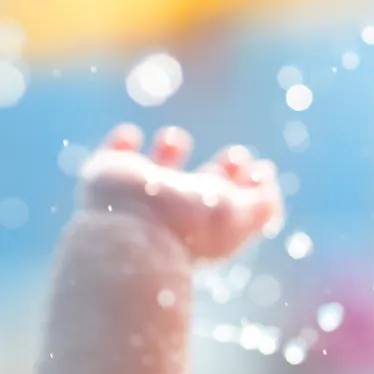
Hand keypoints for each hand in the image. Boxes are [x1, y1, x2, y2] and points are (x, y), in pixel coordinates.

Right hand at [78, 124, 284, 261]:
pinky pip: (112, 155)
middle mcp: (173, 208)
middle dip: (220, 171)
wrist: (129, 236)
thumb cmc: (188, 227)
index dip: (246, 184)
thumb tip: (267, 174)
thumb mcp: (239, 217)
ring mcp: (139, 194)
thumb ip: (263, 202)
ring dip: (168, 149)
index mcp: (204, 220)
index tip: (259, 167)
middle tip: (236, 155)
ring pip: (155, 170)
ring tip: (176, 139)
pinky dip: (120, 143)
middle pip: (200, 189)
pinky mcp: (107, 177)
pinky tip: (130, 136)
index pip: (230, 201)